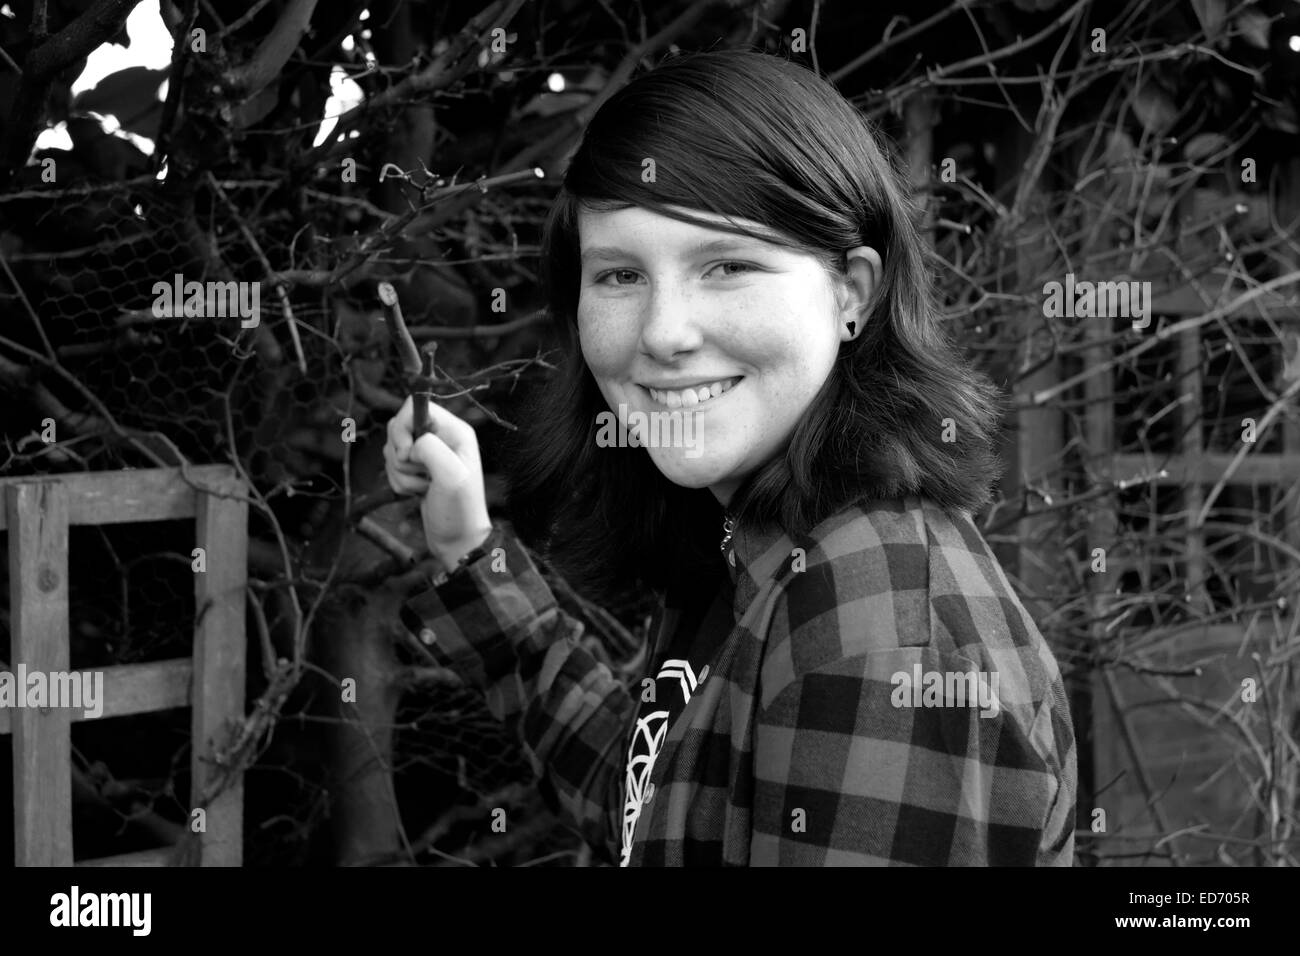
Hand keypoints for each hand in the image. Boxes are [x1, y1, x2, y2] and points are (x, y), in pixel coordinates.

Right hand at [383, 397, 491, 568]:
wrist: (457, 539)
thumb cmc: (460, 510)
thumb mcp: (451, 476)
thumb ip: (431, 449)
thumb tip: (412, 443)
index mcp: (455, 430)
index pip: (415, 407)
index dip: (402, 427)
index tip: (406, 452)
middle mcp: (441, 438)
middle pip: (398, 427)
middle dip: (400, 456)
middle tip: (421, 474)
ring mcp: (428, 454)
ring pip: (392, 450)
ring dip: (400, 473)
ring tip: (424, 488)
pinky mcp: (417, 470)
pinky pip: (392, 467)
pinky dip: (399, 482)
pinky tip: (418, 493)